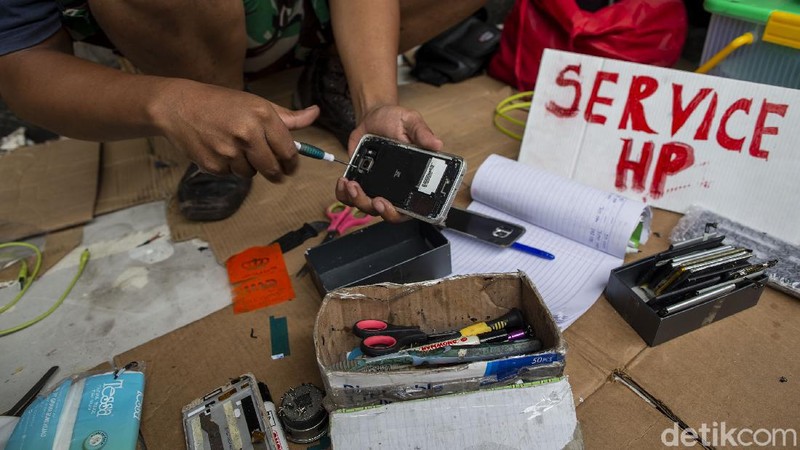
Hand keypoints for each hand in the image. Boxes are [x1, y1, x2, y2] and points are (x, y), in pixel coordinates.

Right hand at [155, 79, 319, 181]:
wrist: (178, 106)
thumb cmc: (222, 103)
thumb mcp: (256, 103)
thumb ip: (288, 116)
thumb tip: (315, 113)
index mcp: (262, 115)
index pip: (288, 151)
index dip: (292, 163)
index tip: (291, 166)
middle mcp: (248, 134)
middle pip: (273, 169)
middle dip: (275, 172)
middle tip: (272, 168)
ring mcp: (229, 151)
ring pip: (252, 173)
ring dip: (249, 167)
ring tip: (236, 148)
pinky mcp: (213, 164)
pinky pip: (231, 174)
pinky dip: (229, 167)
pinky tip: (220, 150)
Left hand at [336, 104, 443, 221]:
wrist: (375, 117)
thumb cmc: (396, 120)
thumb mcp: (411, 122)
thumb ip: (422, 133)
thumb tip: (437, 144)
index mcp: (412, 179)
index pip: (410, 207)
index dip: (398, 213)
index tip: (387, 203)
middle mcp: (395, 187)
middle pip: (386, 212)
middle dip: (376, 209)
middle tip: (372, 198)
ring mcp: (376, 186)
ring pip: (366, 206)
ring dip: (357, 200)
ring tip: (351, 184)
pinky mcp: (360, 181)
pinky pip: (349, 197)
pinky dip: (343, 194)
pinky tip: (343, 182)